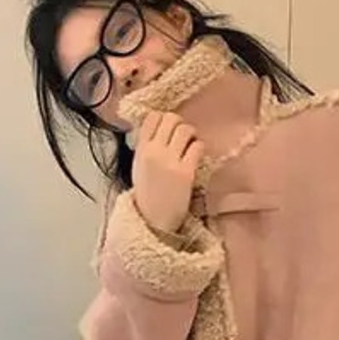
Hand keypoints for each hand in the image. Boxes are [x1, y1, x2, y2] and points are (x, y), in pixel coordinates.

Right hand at [132, 113, 204, 239]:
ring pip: (185, 129)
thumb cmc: (147, 195)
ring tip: (190, 144)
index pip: (152, 117)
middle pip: (171, 119)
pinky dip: (199, 147)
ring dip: (191, 134)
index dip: (163, 119)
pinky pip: (197, 146)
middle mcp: (154, 152)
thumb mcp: (139, 166)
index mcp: (141, 150)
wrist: (153, 221)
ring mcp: (170, 161)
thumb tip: (161, 129)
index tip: (168, 128)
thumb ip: (147, 147)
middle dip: (179, 124)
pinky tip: (195, 156)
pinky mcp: (186, 171)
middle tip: (182, 136)